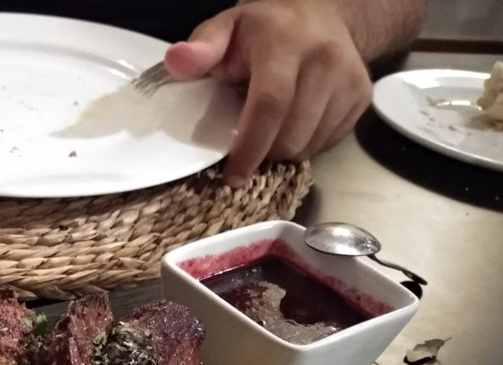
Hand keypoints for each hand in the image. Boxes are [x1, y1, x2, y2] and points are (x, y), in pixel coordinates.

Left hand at [164, 0, 371, 186]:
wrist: (322, 14)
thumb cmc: (264, 29)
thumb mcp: (227, 28)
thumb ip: (202, 47)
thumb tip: (177, 61)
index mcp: (286, 43)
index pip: (270, 104)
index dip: (250, 146)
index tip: (233, 174)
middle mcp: (325, 60)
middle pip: (291, 134)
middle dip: (263, 154)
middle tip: (245, 150)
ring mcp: (349, 79)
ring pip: (310, 145)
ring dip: (282, 152)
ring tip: (268, 132)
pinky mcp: (361, 96)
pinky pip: (327, 142)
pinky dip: (304, 146)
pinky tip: (292, 125)